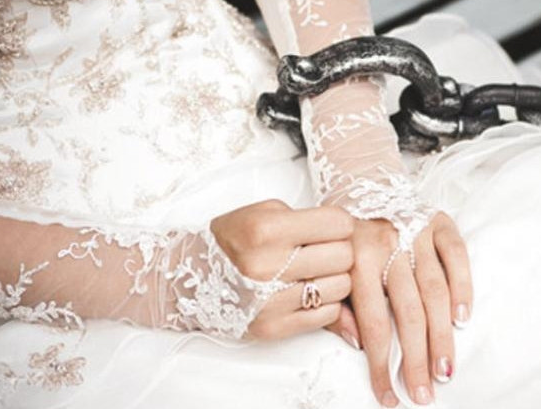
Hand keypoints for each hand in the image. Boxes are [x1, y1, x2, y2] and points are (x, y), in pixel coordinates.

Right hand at [210, 199, 355, 339]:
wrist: (191, 275)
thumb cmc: (235, 238)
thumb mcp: (263, 212)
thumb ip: (307, 217)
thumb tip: (349, 230)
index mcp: (265, 230)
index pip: (338, 224)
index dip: (339, 224)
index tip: (331, 227)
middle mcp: (266, 266)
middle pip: (344, 256)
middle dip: (339, 250)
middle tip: (323, 250)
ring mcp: (268, 300)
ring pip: (341, 287)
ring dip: (334, 278)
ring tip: (314, 272)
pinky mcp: (272, 327)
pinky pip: (327, 314)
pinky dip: (325, 303)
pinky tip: (306, 291)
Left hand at [349, 212, 472, 406]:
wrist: (361, 182)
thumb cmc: (345, 235)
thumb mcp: (332, 266)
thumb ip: (341, 306)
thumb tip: (357, 344)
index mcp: (356, 258)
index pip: (373, 322)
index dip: (381, 364)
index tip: (389, 396)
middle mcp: (388, 243)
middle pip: (408, 312)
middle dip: (417, 358)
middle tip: (425, 394)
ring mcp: (416, 231)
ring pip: (435, 290)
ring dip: (443, 335)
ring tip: (445, 370)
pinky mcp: (439, 221)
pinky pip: (456, 256)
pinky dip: (463, 286)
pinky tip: (463, 318)